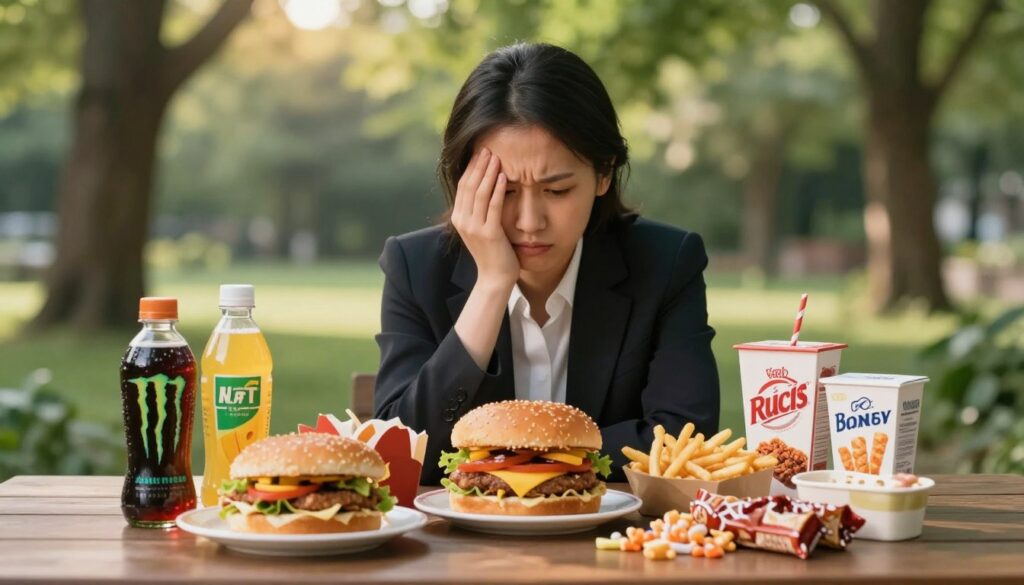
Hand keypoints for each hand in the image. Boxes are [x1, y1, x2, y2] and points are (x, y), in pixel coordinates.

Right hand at [451, 148, 518, 288]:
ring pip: (480, 193)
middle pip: (469, 186)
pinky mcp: (489, 233)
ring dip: (488, 173)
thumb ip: (479, 210)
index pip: (463, 186)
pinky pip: (493, 206)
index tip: (481, 153)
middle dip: (479, 166)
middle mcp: (463, 221)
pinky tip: (504, 177)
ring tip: (496, 158)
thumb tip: (485, 187)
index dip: (471, 168)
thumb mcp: (480, 228)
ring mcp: (475, 228)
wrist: (495, 278)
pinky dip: (498, 190)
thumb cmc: (492, 252)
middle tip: (488, 149)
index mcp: (459, 218)